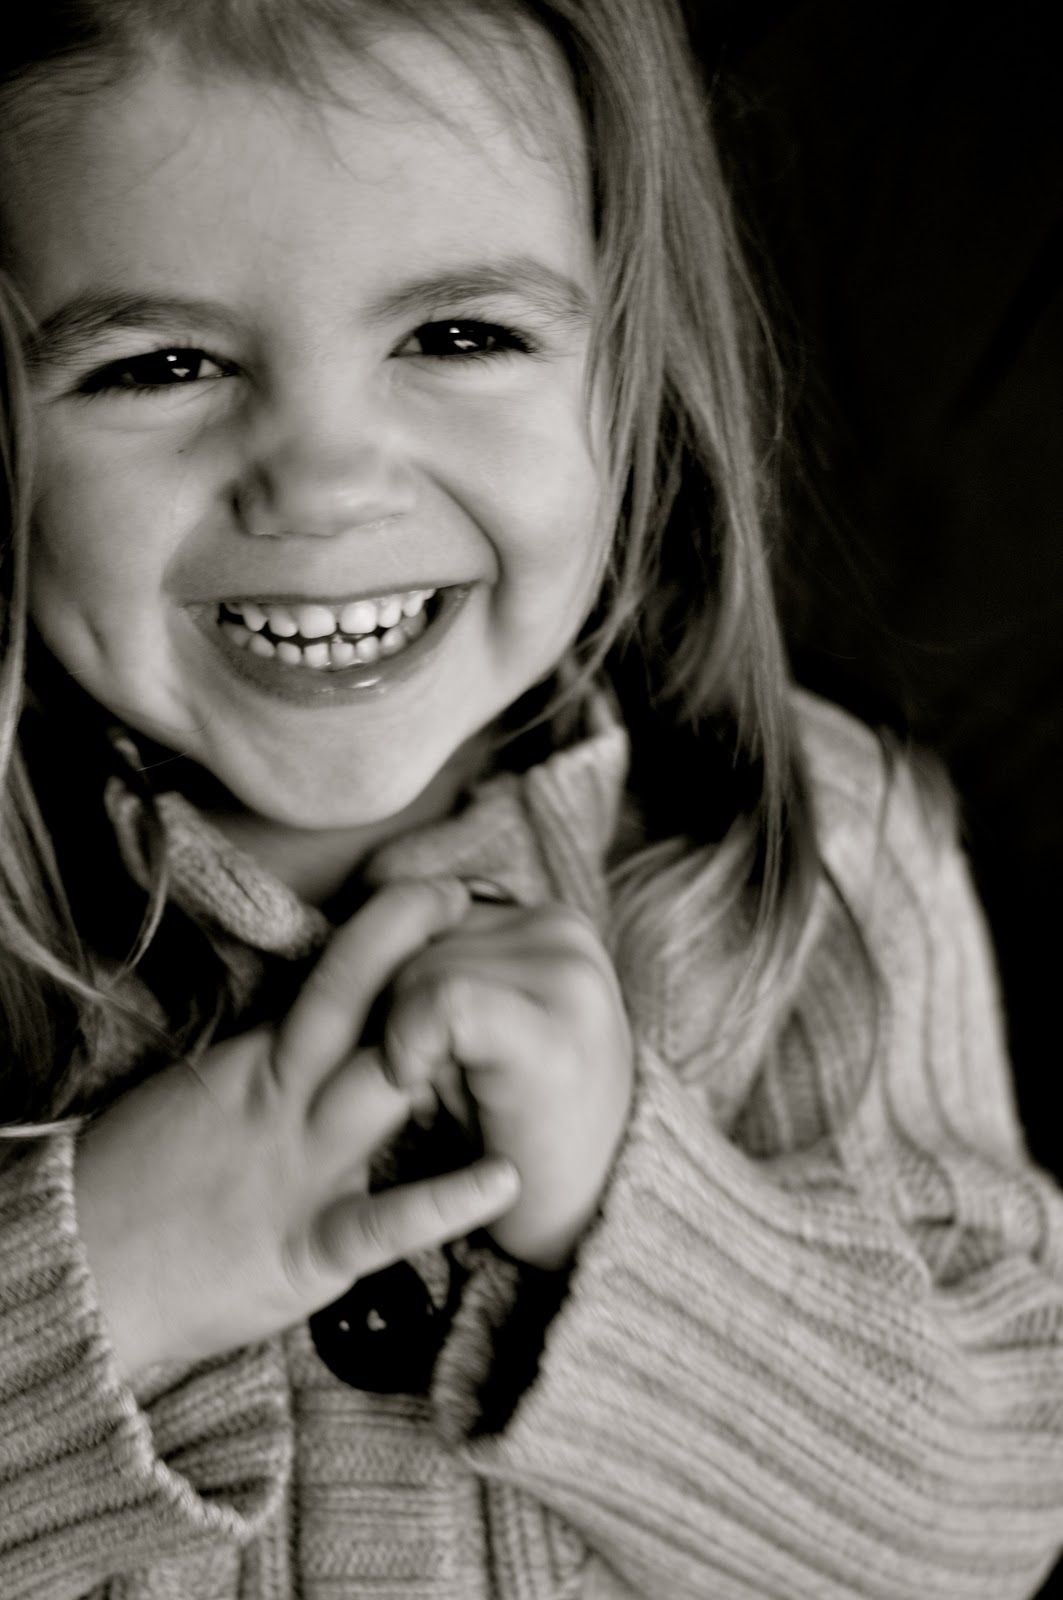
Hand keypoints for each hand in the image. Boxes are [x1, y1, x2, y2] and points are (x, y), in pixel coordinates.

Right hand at [73, 879, 519, 1380]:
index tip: (435, 890)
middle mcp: (279, 1102)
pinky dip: (441, 1203)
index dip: (380, 930)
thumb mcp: (208, 1094)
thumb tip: (341, 1015)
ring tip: (504, 1016)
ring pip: (370, 1092)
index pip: (325, 981)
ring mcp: (295, 1172)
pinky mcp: (303, 1251)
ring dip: (434, 1050)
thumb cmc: (145, 1182)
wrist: (80, 1275)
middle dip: (403, 946)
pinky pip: (380, 1222)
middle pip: (343, 1005)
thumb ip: (276, 1055)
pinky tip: (503, 1178)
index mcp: (257, 1064)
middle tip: (457, 893)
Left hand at [382, 901, 634, 1269]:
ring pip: (412, 972)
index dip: (394, 978)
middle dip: (394, 1013)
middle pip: (413, 941)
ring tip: (447, 1093)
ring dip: (402, 1041)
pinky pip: (440, 1004)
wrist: (575, 1216)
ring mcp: (565, 979)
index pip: (421, 910)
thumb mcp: (480, 1017)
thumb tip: (366, 905)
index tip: (424, 1045)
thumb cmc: (513, 1119)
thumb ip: (439, 956)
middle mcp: (563, 933)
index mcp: (549, 920)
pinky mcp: (549, 1035)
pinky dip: (409, 1044)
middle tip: (442, 1083)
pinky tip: (415, 1086)